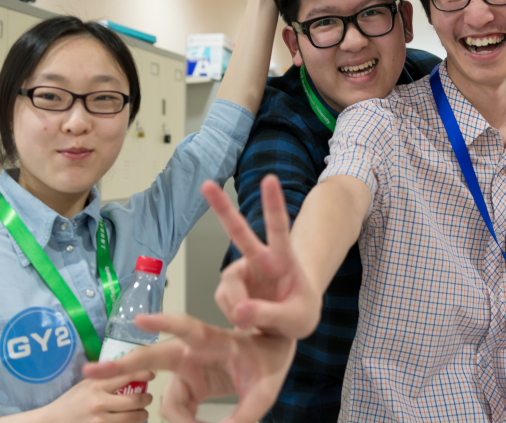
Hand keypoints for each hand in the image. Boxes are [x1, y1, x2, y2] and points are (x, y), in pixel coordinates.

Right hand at [36, 371, 154, 422]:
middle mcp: (100, 403)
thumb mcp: (86, 384)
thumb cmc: (71, 401)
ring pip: (132, 418)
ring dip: (142, 415)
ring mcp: (100, 421)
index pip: (128, 375)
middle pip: (135, 400)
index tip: (151, 374)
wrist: (53, 422)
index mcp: (98, 385)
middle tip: (148, 398)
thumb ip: (105, 378)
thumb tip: (128, 366)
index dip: (144, 374)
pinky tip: (131, 422)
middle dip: (147, 399)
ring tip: (143, 412)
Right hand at [83, 314, 294, 422]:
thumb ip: (245, 416)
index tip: (139, 320)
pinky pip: (176, 411)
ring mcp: (188, 371)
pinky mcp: (188, 386)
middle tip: (89, 372)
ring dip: (183, 422)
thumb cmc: (269, 364)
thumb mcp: (265, 392)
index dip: (162, 322)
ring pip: (169, 403)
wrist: (272, 358)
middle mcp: (194, 353)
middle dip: (120, 365)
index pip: (185, 327)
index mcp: (213, 342)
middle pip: (151, 358)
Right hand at [205, 175, 320, 337]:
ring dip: (237, 308)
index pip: (279, 229)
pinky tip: (246, 321)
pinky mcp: (229, 287)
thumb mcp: (296, 320)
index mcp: (284, 260)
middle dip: (222, 208)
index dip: (274, 204)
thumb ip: (270, 315)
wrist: (288, 326)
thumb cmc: (299, 314)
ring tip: (255, 324)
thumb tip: (239, 311)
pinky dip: (233, 316)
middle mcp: (260, 259)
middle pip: (239, 231)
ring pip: (229, 285)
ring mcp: (243, 272)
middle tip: (206, 184)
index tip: (270, 179)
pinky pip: (224, 302)